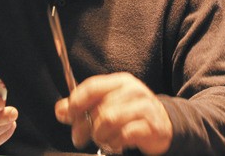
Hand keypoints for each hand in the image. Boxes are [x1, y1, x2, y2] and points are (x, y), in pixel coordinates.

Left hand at [54, 72, 171, 154]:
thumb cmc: (131, 113)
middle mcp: (132, 91)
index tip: (68, 115)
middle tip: (79, 137)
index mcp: (120, 82)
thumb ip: (83, 106)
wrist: (164, 124)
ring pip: (109, 121)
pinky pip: (124, 135)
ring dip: (100, 135)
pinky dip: (115, 142)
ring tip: (102, 139)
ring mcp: (143, 107)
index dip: (76, 102)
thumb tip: (60, 109)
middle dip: (84, 126)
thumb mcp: (108, 104)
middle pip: (99, 107)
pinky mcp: (150, 126)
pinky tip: (116, 142)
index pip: (92, 87)